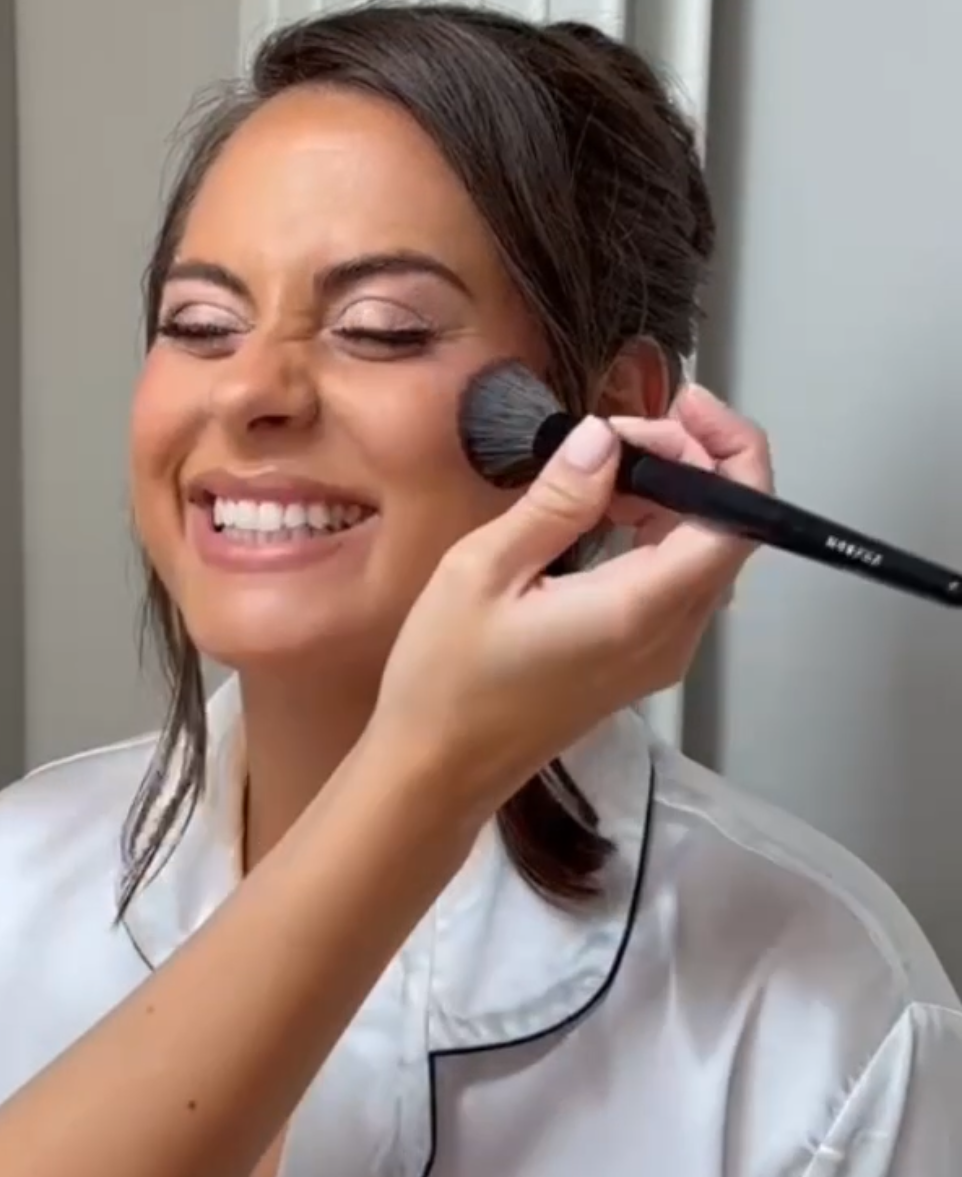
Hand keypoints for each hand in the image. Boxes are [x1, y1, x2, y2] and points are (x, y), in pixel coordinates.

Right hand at [374, 385, 771, 822]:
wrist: (436, 771)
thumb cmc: (447, 676)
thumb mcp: (484, 571)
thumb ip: (557, 502)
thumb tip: (603, 439)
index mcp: (642, 607)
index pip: (740, 519)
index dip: (728, 450)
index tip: (675, 405)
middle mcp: (673, 633)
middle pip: (733, 530)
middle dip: (696, 460)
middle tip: (621, 428)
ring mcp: (664, 652)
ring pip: (707, 552)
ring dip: (677, 493)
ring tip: (609, 458)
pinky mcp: (643, 658)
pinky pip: (678, 579)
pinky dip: (659, 529)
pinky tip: (606, 507)